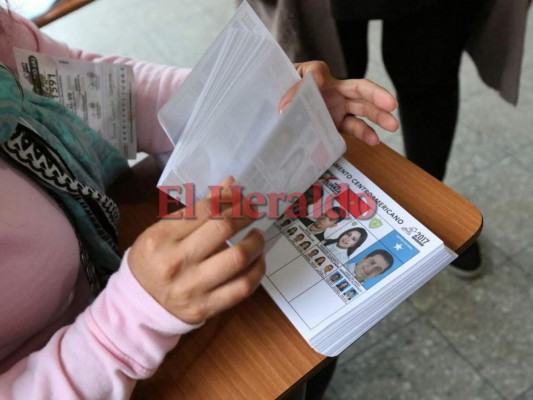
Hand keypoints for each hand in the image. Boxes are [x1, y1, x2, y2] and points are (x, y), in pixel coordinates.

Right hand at [128, 178, 265, 323]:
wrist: (140, 304)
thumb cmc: (154, 260)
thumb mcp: (163, 230)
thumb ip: (197, 209)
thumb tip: (230, 185)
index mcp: (161, 238)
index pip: (205, 210)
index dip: (229, 198)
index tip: (241, 195)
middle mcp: (176, 262)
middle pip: (223, 228)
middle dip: (245, 214)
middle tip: (253, 210)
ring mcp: (192, 287)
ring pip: (238, 258)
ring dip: (256, 242)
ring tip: (257, 236)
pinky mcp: (206, 307)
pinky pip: (243, 287)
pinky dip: (257, 269)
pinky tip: (257, 259)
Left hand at [279, 61, 398, 145]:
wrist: (280, 106)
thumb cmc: (285, 88)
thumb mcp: (289, 79)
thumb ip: (300, 80)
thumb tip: (318, 84)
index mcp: (318, 78)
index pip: (321, 72)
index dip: (321, 76)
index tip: (319, 83)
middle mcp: (333, 93)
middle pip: (360, 91)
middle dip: (377, 97)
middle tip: (391, 105)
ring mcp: (337, 110)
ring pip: (362, 110)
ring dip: (378, 117)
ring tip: (393, 125)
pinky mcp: (337, 125)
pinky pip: (353, 128)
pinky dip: (365, 133)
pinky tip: (374, 140)